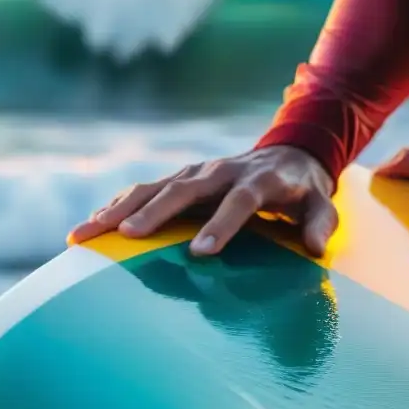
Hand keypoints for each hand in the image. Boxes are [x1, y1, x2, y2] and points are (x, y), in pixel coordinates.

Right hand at [67, 145, 338, 256]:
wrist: (288, 156)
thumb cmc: (304, 193)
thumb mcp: (323, 207)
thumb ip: (322, 225)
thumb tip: (316, 248)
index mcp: (258, 180)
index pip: (238, 201)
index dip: (220, 225)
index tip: (200, 252)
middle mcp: (220, 171)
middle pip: (183, 189)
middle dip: (154, 212)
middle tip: (127, 235)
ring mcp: (195, 173)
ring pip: (152, 187)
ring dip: (118, 208)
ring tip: (85, 232)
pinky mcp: (178, 178)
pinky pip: (142, 190)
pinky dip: (115, 206)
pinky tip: (89, 227)